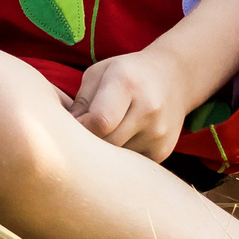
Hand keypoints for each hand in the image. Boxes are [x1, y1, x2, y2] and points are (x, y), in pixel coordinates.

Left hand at [68, 47, 191, 160]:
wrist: (174, 77)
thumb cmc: (126, 73)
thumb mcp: (99, 73)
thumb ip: (80, 102)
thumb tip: (64, 134)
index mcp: (126, 83)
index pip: (99, 121)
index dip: (79, 129)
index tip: (71, 127)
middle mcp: (148, 108)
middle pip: (107, 143)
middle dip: (89, 143)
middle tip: (79, 137)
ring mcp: (159, 132)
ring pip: (118, 158)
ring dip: (104, 153)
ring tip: (102, 136)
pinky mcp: (163, 150)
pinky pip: (131, 164)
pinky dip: (121, 159)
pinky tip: (120, 141)